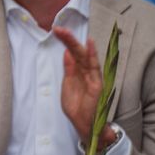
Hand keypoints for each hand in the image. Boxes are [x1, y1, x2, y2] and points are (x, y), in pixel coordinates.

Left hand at [54, 27, 115, 148]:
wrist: (83, 125)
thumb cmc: (76, 107)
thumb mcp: (67, 86)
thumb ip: (68, 70)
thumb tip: (67, 53)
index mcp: (77, 73)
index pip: (72, 54)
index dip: (66, 42)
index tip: (56, 31)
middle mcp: (86, 73)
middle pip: (78, 53)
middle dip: (69, 40)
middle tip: (58, 29)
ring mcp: (93, 77)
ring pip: (85, 57)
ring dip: (77, 44)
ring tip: (67, 33)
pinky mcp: (97, 84)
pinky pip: (95, 68)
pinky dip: (93, 56)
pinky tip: (89, 44)